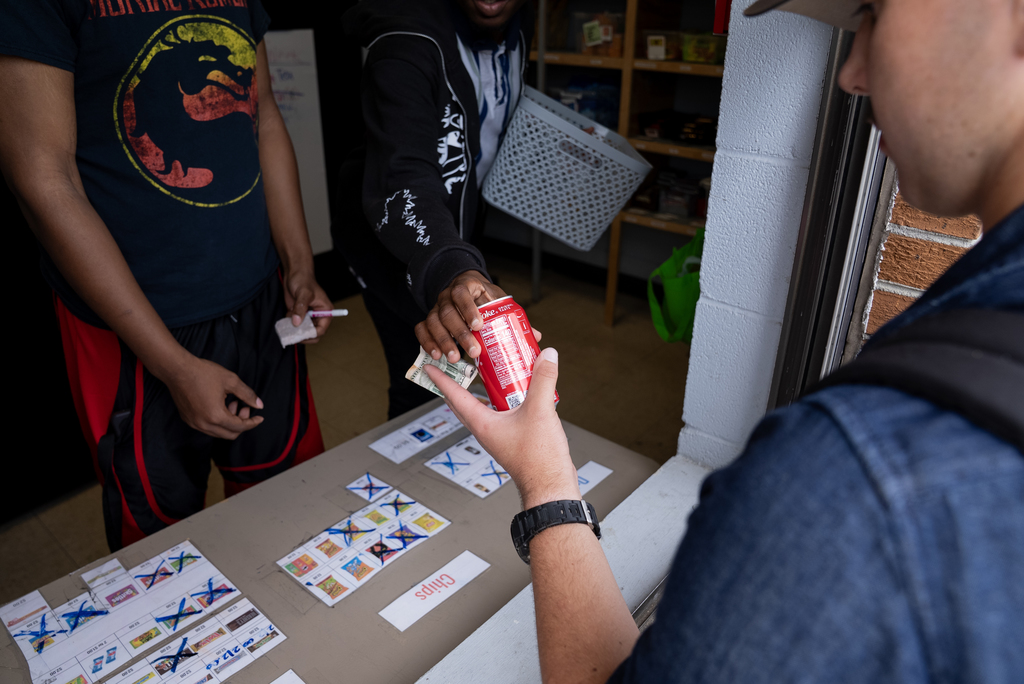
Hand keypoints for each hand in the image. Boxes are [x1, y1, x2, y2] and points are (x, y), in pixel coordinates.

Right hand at [164, 355, 264, 439]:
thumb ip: (247, 395)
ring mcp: (194, 423)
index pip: (240, 427)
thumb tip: (259, 405)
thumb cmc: (203, 373)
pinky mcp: (188, 419)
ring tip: (232, 402)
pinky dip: (218, 421)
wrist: (177, 369)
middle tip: (245, 407)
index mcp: (216, 416)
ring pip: (218, 432)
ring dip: (229, 422)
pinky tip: (220, 405)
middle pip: (230, 434)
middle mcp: (203, 424)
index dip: (252, 423)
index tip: (260, 418)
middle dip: (241, 423)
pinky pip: (207, 427)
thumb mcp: (231, 381)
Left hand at [282, 266, 331, 342]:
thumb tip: (297, 323)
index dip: (312, 335)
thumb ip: (300, 308)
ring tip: (288, 325)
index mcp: (325, 312)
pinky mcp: (299, 315)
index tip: (301, 335)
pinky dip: (289, 325)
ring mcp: (308, 316)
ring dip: (295, 331)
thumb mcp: (304, 293)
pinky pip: (295, 326)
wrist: (295, 274)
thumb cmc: (304, 280)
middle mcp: (318, 316)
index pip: (321, 330)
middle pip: (313, 334)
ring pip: (303, 331)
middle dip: (303, 335)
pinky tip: (287, 316)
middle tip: (293, 335)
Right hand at [415, 270, 504, 361]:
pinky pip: (421, 329)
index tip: (478, 326)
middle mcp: (447, 296)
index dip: (468, 309)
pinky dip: (427, 342)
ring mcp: (436, 308)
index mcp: (465, 286)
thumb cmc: (484, 298)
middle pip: (448, 312)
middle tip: (474, 351)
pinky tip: (436, 355)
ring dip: (444, 341)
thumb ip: (508, 313)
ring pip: (433, 322)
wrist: (469, 291)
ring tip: (454, 357)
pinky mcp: (429, 320)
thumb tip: (532, 333)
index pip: (461, 293)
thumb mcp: (497, 298)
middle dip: (460, 333)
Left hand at [424, 348, 578, 507]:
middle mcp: (486, 430)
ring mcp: (498, 435)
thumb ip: (543, 379)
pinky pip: (501, 413)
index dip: (441, 379)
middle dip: (457, 382)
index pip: (455, 396)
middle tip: (455, 364)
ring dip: (482, 390)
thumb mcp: (540, 411)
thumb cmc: (539, 458)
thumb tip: (547, 354)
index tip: (428, 367)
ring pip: (483, 408)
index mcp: (482, 424)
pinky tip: (517, 391)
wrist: (550, 486)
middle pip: (464, 402)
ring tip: (488, 371)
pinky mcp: (512, 439)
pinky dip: (503, 399)